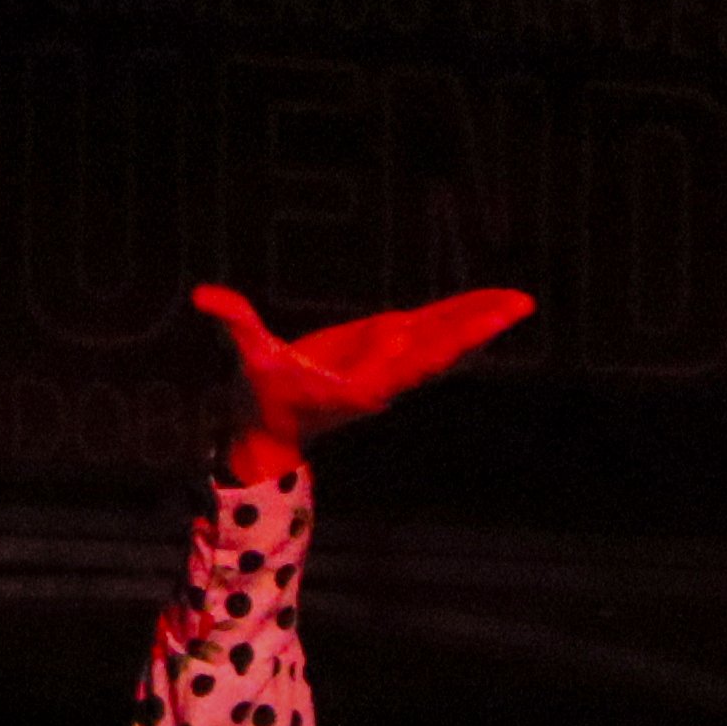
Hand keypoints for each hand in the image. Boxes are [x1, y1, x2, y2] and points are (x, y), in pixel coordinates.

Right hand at [193, 281, 530, 476]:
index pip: (408, 362)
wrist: (274, 429)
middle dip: (479, 328)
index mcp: (360, 384)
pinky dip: (461, 319)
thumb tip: (205, 296)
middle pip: (442, 350)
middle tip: (521, 306)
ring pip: (445, 342)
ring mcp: (391, 365)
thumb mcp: (249, 360)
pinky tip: (489, 306)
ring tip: (521, 301)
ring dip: (481, 321)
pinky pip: (433, 334)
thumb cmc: (263, 398)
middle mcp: (386, 378)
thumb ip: (234, 324)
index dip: (441, 345)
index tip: (474, 334)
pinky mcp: (387, 351)